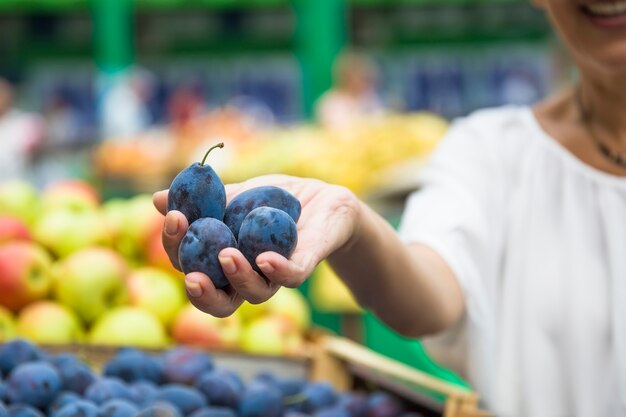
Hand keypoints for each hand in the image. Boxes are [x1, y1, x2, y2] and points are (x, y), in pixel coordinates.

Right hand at [153, 174, 360, 316]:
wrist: (322, 196)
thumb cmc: (272, 201)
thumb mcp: (235, 195)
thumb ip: (203, 202)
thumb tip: (156, 200)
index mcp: (224, 260)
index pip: (192, 264)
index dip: (177, 247)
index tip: (174, 218)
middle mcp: (248, 275)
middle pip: (220, 300)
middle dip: (203, 293)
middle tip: (192, 277)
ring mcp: (277, 274)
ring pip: (255, 294)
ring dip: (239, 278)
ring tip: (227, 256)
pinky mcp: (306, 263)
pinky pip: (292, 276)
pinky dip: (278, 270)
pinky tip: (265, 258)